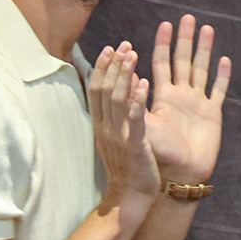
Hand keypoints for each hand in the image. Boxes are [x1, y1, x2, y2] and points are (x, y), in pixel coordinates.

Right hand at [89, 42, 160, 209]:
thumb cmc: (126, 166)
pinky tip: (144, 83)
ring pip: (117, 99)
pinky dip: (137, 99)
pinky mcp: (134, 145)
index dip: (103, 67)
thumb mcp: (115, 137)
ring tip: (132, 55)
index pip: (96, 89)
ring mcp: (118, 136)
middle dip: (113, 64)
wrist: (130, 195)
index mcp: (100, 124)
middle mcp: (106, 127)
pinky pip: (135, 119)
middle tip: (123, 44)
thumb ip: (112, 116)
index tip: (110, 47)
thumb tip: (113, 92)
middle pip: (104, 89)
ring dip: (124, 75)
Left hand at [144, 15, 230, 184]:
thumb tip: (134, 76)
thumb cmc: (157, 155)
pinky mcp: (213, 115)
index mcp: (162, 97)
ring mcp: (198, 104)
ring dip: (204, 50)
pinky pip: (218, 90)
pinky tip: (225, 60)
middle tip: (186, 18)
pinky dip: (222, 76)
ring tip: (207, 29)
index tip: (163, 24)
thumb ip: (137, 103)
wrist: (179, 175)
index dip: (161, 44)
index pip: (160, 63)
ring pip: (202, 70)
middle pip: (183, 60)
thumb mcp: (142, 127)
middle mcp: (180, 96)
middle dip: (184, 39)